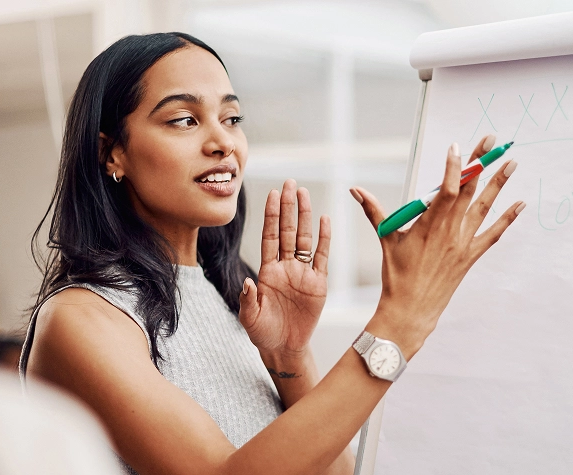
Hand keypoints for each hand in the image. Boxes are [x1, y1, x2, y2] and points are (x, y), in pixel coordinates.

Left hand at [239, 179, 330, 358]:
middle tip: (289, 183)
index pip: (270, 237)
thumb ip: (247, 299)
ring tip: (304, 194)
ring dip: (305, 216)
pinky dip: (324, 238)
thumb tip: (247, 282)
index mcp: (267, 271)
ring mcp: (302, 273)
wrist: (284, 347)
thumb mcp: (250, 318)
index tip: (272, 194)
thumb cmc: (263, 332)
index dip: (272, 216)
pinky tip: (324, 220)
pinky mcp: (318, 284)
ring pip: (305, 238)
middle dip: (288, 207)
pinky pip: (322, 257)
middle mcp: (285, 267)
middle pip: (288, 231)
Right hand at [351, 135, 523, 357]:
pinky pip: (493, 234)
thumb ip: (374, 211)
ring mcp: (462, 243)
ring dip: (499, 184)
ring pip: (484, 207)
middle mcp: (449, 231)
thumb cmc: (396, 275)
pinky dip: (507, 219)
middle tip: (492, 142)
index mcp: (428, 225)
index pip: (446, 189)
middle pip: (468, 190)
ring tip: (512, 163)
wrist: (411, 309)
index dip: (454, 167)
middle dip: (480, 163)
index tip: (457, 147)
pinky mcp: (470, 256)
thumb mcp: (386, 239)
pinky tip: (520, 204)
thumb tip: (355, 190)